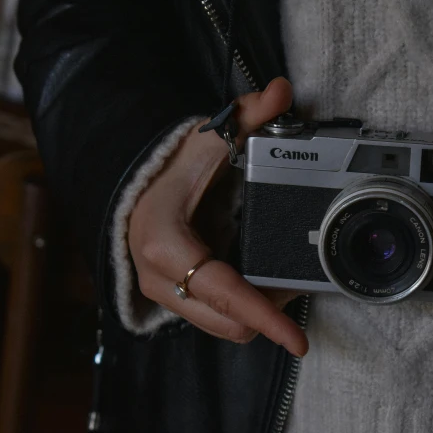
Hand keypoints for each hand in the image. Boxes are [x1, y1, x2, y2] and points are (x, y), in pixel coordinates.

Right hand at [128, 78, 307, 356]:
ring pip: (224, 327)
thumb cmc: (169, 170)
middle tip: (298, 285)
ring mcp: (164, 297)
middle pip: (229, 322)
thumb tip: (281, 91)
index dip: (263, 316)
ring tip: (283, 286)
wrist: (134, 192)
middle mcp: (160, 280)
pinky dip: (243, 311)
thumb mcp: (207, 141)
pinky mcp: (173, 303)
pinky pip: (215, 319)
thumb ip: (246, 116)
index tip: (297, 340)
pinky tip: (260, 287)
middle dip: (270, 314)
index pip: (222, 291)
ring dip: (259, 315)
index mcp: (166, 244)